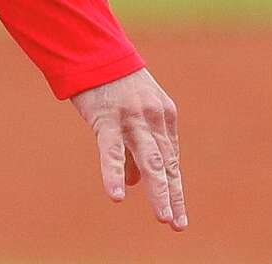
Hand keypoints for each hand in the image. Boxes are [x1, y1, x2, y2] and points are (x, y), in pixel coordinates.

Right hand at [71, 68, 186, 229]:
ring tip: (164, 217)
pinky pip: (112, 150)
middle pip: (166, 162)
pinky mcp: (107, 116)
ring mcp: (132, 117)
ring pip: (149, 159)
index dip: (174, 188)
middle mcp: (154, 117)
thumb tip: (133, 181)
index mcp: (164, 114)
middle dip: (172, 194)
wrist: (92, 46)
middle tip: (176, 224)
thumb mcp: (131, 108)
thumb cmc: (111, 80)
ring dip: (158, 190)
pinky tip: (116, 194)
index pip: (171, 159)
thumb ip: (135, 143)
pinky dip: (114, 172)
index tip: (179, 218)